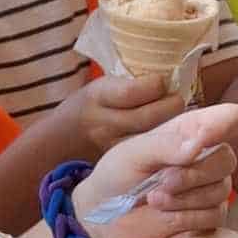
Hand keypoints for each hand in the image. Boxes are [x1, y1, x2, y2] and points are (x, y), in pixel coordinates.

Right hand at [55, 73, 188, 155]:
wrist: (60, 141)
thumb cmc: (87, 107)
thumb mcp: (99, 87)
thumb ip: (128, 83)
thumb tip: (169, 74)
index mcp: (98, 97)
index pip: (132, 92)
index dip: (155, 85)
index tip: (162, 81)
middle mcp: (104, 123)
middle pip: (147, 117)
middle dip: (171, 106)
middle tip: (178, 99)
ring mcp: (112, 147)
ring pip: (152, 137)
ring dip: (172, 125)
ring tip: (176, 116)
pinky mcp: (120, 162)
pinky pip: (149, 152)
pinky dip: (164, 142)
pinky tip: (170, 134)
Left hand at [73, 101, 237, 237]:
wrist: (106, 213)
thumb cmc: (118, 173)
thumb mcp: (133, 153)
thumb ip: (165, 145)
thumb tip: (198, 144)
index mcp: (192, 130)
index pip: (232, 118)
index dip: (227, 124)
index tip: (201, 140)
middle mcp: (207, 155)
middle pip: (227, 159)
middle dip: (192, 174)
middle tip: (161, 181)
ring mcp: (210, 186)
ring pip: (220, 190)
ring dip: (184, 197)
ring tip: (154, 198)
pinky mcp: (208, 214)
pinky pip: (215, 214)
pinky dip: (188, 216)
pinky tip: (165, 213)